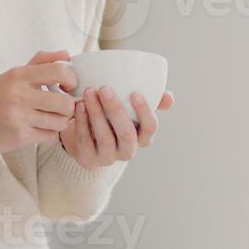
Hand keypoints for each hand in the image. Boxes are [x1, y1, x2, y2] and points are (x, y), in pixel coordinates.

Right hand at [0, 51, 78, 155]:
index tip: (68, 87)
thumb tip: (66, 54)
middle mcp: (19, 95)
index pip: (60, 71)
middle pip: (65, 103)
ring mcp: (18, 117)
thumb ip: (41, 61)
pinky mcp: (18, 136)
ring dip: (58, 123)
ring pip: (60, 122)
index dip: (72, 80)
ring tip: (48, 120)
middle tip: (61, 108)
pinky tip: (38, 130)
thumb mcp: (14, 75)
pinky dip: (48, 134)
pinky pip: (49, 137)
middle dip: (68, 108)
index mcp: (19, 75)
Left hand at [58, 88, 172, 168]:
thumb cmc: (111, 115)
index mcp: (142, 137)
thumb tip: (169, 99)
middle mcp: (128, 150)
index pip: (150, 128)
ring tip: (88, 92)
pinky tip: (79, 105)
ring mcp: (108, 158)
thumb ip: (151, 99)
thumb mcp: (130, 107)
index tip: (135, 93)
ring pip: (105, 137)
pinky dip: (82, 121)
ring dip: (96, 113)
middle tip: (104, 88)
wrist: (84, 136)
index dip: (144, 112)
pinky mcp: (89, 160)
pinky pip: (85, 141)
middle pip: (126, 133)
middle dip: (115, 110)